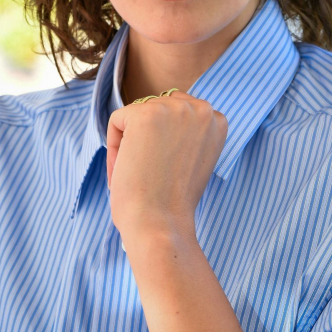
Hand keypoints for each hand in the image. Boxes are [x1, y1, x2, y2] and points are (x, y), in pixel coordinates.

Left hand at [106, 90, 227, 239]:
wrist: (161, 223)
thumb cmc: (174, 202)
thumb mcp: (196, 159)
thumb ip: (188, 134)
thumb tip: (163, 121)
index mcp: (216, 120)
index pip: (180, 111)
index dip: (166, 139)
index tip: (165, 167)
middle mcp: (201, 108)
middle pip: (158, 107)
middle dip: (148, 137)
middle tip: (149, 172)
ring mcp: (174, 109)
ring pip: (138, 113)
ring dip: (131, 140)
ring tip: (138, 171)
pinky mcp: (146, 114)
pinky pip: (118, 120)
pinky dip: (114, 146)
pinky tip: (125, 168)